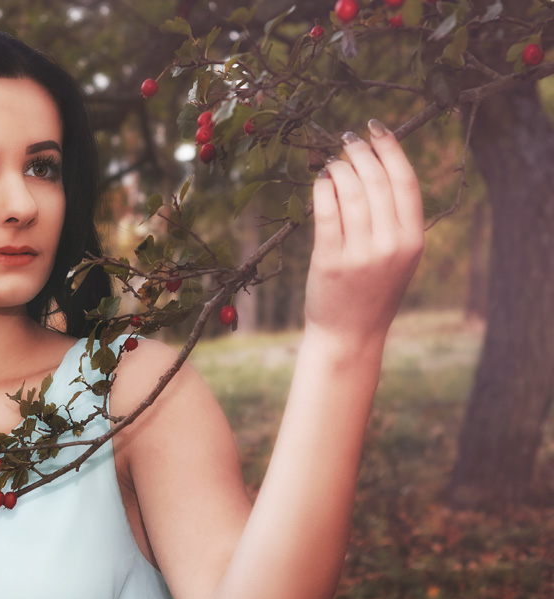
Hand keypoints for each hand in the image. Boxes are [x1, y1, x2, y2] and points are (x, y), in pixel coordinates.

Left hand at [305, 119, 423, 350]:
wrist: (350, 334)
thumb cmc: (372, 291)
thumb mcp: (398, 257)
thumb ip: (395, 220)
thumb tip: (376, 166)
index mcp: (414, 239)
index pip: (404, 181)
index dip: (390, 148)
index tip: (376, 128)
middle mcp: (391, 244)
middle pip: (377, 180)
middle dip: (360, 152)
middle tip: (348, 139)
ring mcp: (361, 253)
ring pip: (351, 192)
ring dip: (339, 168)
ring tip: (332, 162)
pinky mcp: (331, 261)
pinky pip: (326, 212)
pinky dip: (322, 188)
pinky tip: (320, 181)